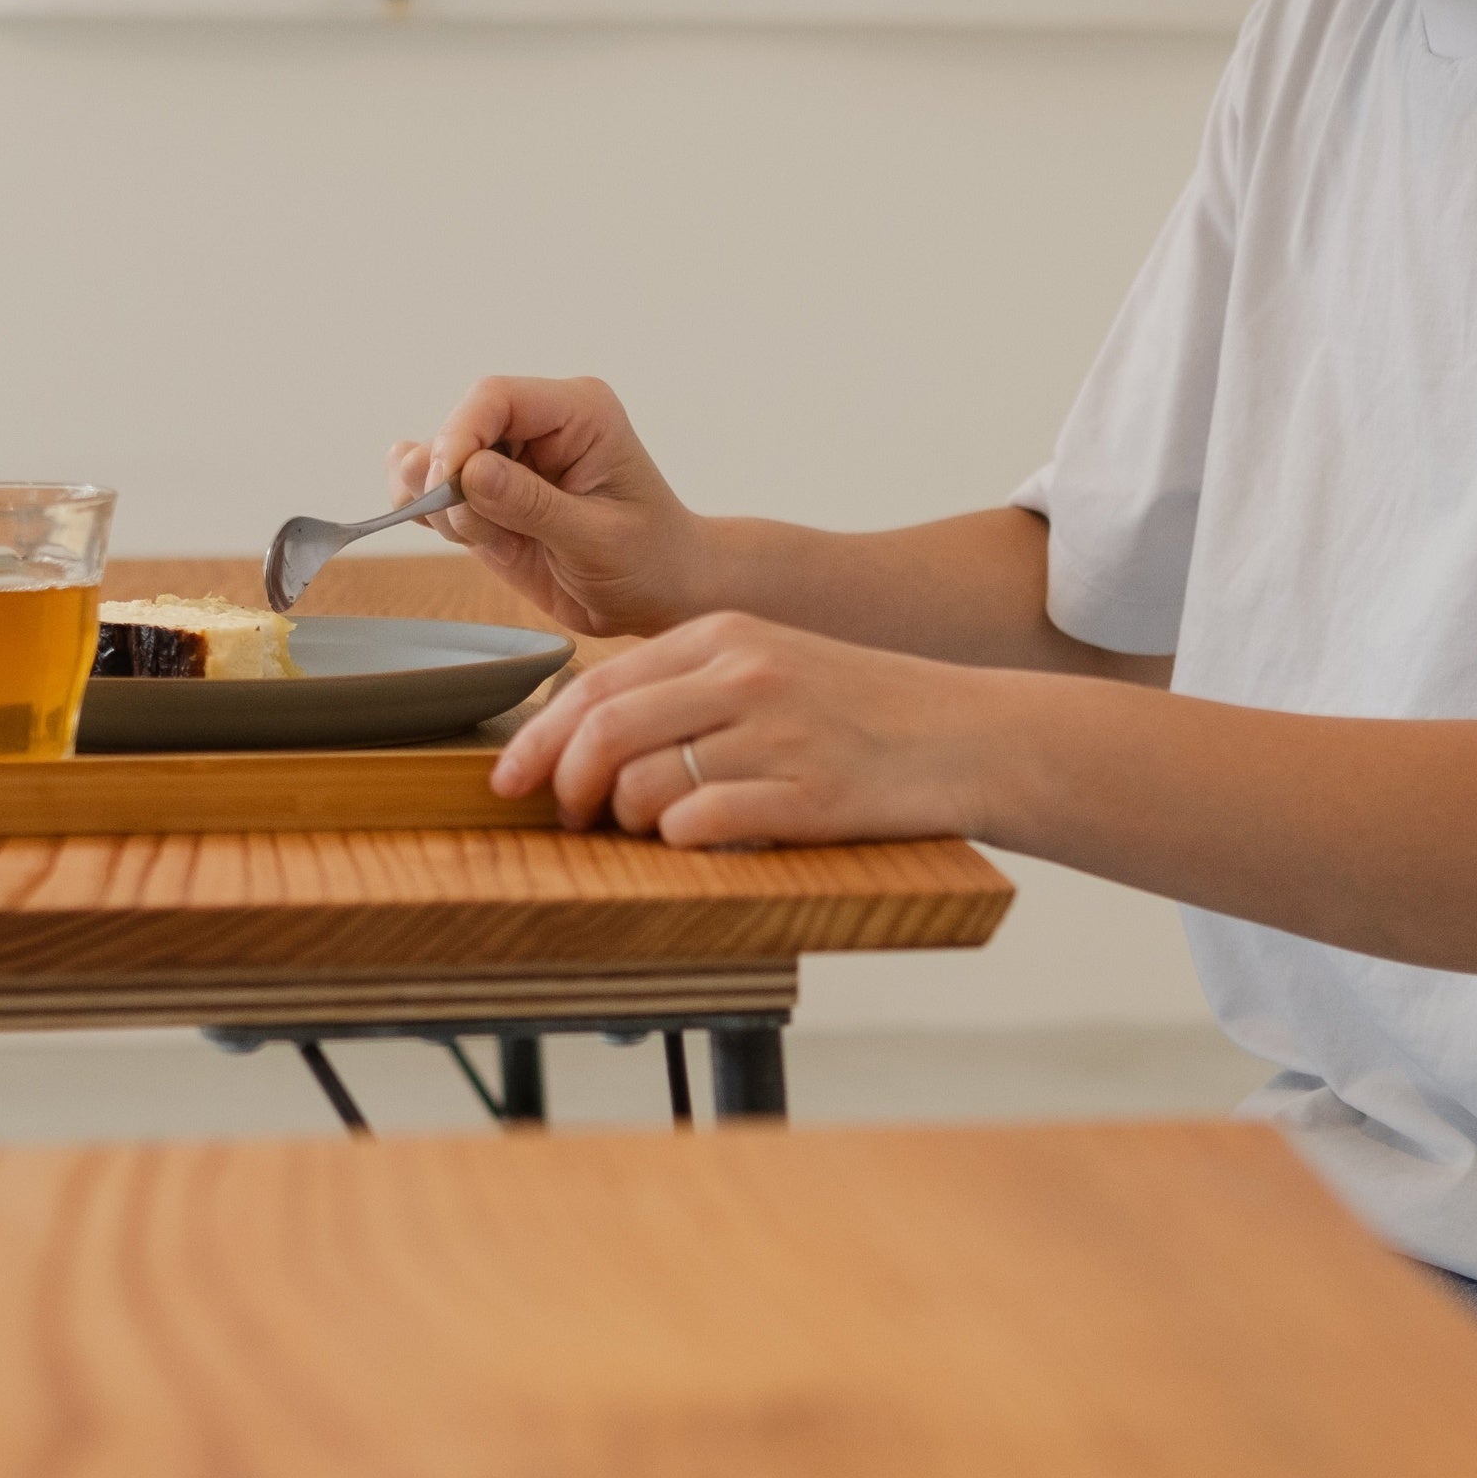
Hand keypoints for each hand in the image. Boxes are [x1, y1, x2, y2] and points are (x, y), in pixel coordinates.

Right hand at [390, 376, 713, 637]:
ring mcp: (508, 461)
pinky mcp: (486, 498)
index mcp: (578, 413)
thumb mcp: (600, 540)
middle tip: (478, 533)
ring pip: (432, 461)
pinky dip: (428, 516)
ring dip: (438, 505)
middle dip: (446, 482)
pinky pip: (431, 492)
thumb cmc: (650, 561)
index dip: (459, 436)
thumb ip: (534, 506)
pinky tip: (457, 534)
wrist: (660, 595)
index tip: (444, 485)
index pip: (495, 398)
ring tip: (489, 541)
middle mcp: (537, 426)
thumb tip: (469, 473)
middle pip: (457, 429)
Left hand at [491, 610, 1058, 848]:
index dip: (539, 738)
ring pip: (642, 783)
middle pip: (604, 731)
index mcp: (725, 636)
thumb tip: (588, 729)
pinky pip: (699, 824)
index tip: (509, 779)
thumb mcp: (772, 665)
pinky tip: (696, 842)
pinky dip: (678, 841)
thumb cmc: (861, 712)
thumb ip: (688, 685)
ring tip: (644, 832)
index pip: (597, 684)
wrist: (967, 736)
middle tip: (568, 819)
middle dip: (565, 786)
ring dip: (624, 821)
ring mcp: (775, 734)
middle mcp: (744, 676)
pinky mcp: (806, 795)